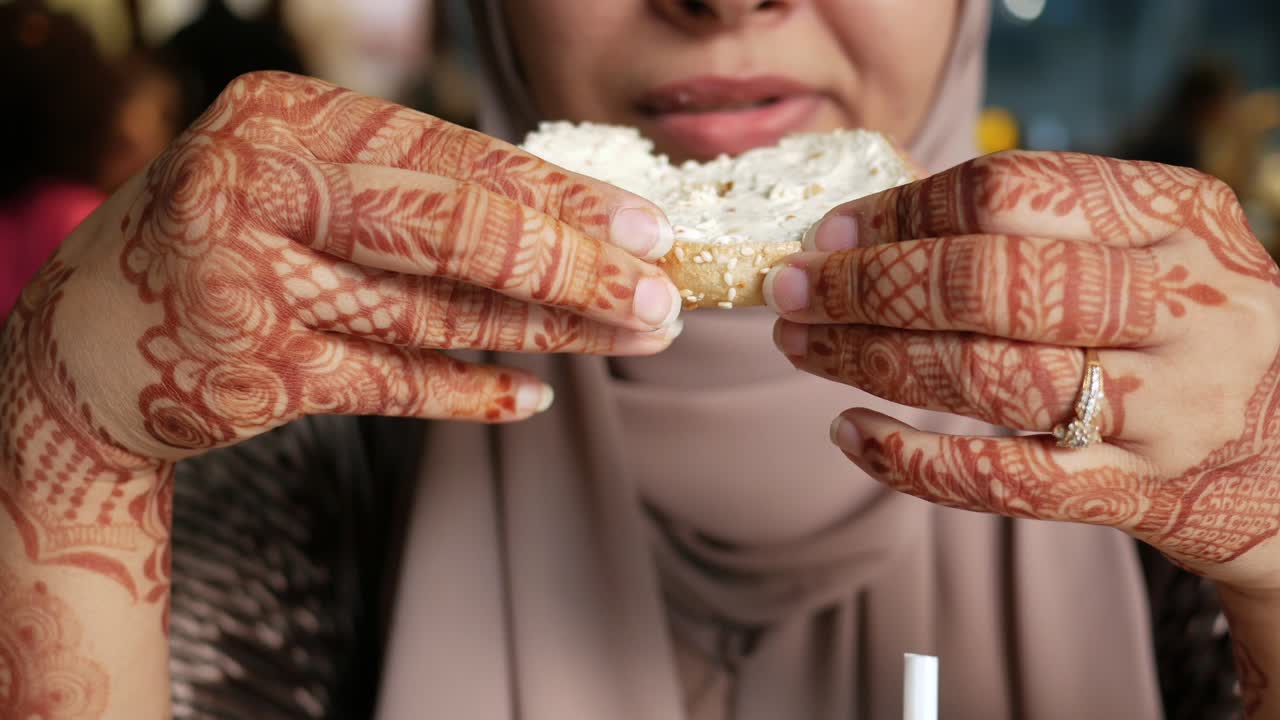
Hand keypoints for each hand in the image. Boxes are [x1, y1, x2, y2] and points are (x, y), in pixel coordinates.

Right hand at [0, 71, 680, 604]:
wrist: (89, 341)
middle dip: (572, 267)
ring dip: (546, 330)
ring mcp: (247, 282)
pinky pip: (388, 385)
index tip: (649, 226)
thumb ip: (413, 190)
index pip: (455, 158)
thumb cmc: (228, 240)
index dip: (563, 197)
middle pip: (450, 231)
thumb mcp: (305, 183)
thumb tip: (571, 220)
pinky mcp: (248, 372)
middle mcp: (256, 184)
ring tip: (630, 337)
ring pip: (432, 311)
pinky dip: (466, 391)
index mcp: (285, 117)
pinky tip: (532, 396)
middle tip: (662, 296)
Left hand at [765, 150, 1279, 593]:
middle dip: (867, 285)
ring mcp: (1163, 407)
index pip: (1008, 194)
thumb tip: (875, 227)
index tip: (832, 230)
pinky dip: (912, 460)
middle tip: (792, 289)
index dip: (901, 211)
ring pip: (985, 377)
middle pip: (988, 284)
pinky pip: (1005, 481)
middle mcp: (1178, 305)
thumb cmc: (1190, 329)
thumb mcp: (1152, 246)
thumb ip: (1046, 225)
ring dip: (869, 359)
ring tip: (800, 345)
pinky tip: (850, 432)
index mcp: (1176, 217)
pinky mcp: (1138, 492)